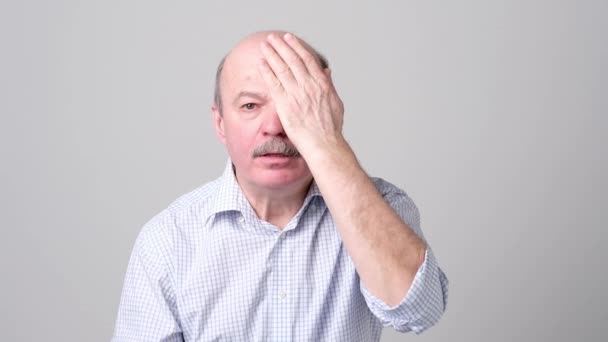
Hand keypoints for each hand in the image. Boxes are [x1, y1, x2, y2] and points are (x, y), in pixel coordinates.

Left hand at [258, 33, 344, 156]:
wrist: (323, 145)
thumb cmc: (330, 128)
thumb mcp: (335, 102)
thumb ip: (329, 85)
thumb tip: (326, 71)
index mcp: (322, 84)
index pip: (306, 60)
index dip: (296, 47)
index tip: (289, 39)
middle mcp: (309, 86)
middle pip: (292, 60)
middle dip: (281, 46)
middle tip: (272, 38)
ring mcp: (296, 95)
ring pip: (281, 68)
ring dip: (272, 54)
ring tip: (264, 45)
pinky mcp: (285, 105)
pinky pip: (273, 84)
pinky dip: (267, 71)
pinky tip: (261, 63)